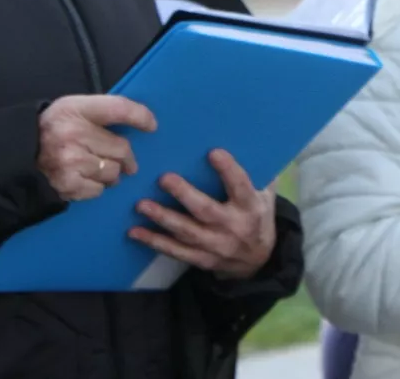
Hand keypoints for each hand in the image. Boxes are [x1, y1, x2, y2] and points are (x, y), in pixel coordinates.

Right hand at [37, 95, 156, 201]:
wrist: (20, 152)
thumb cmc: (54, 127)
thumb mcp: (73, 107)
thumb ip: (101, 111)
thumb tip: (139, 119)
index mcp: (76, 110)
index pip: (119, 109)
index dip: (140, 117)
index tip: (151, 126)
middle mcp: (74, 135)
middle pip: (122, 149)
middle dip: (126, 157)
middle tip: (124, 160)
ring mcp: (70, 162)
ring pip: (113, 172)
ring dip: (111, 173)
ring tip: (97, 168)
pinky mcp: (67, 184)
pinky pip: (98, 190)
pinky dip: (96, 187)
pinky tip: (84, 178)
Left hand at [128, 149, 276, 279]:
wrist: (257, 260)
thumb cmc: (257, 216)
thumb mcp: (265, 195)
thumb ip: (257, 172)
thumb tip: (243, 139)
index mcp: (251, 207)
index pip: (240, 186)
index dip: (228, 170)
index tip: (213, 152)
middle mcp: (233, 227)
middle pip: (206, 211)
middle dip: (184, 195)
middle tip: (163, 178)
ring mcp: (215, 246)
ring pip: (186, 232)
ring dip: (163, 218)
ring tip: (141, 205)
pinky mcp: (201, 259)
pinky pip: (176, 251)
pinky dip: (155, 242)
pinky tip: (135, 232)